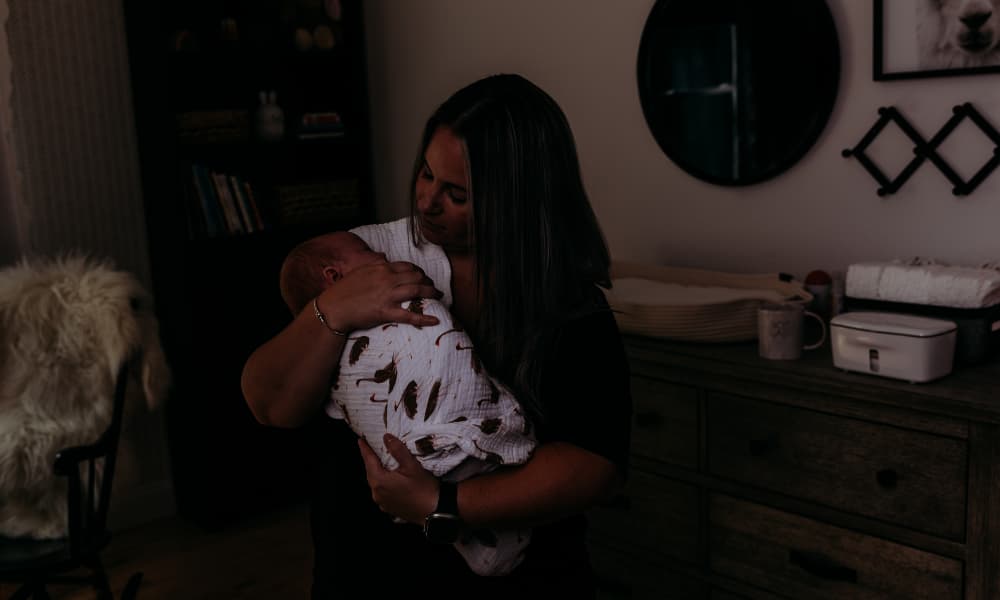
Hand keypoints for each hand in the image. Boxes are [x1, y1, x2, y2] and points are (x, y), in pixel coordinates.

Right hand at [319, 261, 442, 331]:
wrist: (333, 308)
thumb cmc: (344, 290)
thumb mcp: (359, 270)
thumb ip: (374, 263)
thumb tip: (384, 256)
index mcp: (381, 268)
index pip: (408, 266)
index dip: (419, 271)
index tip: (423, 276)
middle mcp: (387, 279)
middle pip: (416, 277)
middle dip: (428, 281)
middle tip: (434, 287)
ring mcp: (388, 295)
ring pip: (417, 291)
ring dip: (432, 293)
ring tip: (439, 296)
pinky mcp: (386, 312)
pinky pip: (410, 315)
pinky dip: (424, 318)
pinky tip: (435, 321)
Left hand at [358, 433, 438, 523]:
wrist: (434, 510)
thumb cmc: (423, 488)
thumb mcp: (411, 465)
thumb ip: (397, 450)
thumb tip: (386, 437)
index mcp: (379, 481)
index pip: (368, 461)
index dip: (364, 449)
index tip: (361, 441)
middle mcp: (377, 493)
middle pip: (370, 473)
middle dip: (370, 461)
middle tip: (371, 450)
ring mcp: (382, 503)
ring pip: (376, 483)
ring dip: (377, 473)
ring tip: (381, 464)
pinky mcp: (389, 508)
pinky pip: (382, 492)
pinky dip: (384, 484)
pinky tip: (391, 480)